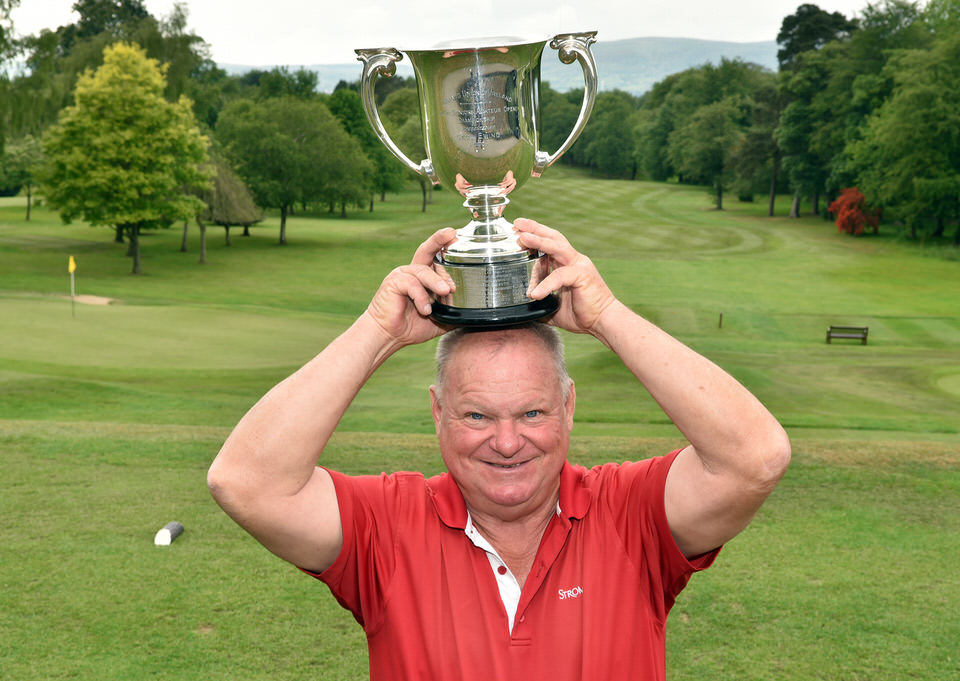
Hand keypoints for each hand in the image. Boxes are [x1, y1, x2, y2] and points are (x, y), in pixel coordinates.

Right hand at [364, 228, 457, 346]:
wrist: (389, 336)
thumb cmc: (413, 326)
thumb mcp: (441, 320)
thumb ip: (456, 313)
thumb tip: (478, 315)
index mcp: (425, 276)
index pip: (437, 256)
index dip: (446, 244)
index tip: (458, 235)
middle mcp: (414, 271)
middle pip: (427, 250)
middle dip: (439, 240)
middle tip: (451, 235)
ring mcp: (402, 275)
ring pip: (423, 271)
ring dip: (436, 280)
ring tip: (446, 291)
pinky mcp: (393, 283)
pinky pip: (411, 284)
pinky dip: (421, 297)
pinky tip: (426, 310)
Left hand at [515, 219, 616, 335]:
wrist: (603, 322)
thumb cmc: (581, 315)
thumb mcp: (553, 307)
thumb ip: (540, 302)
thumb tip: (523, 307)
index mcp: (567, 264)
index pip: (549, 244)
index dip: (533, 236)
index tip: (517, 231)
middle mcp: (574, 261)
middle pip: (553, 237)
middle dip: (534, 228)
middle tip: (517, 223)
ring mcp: (579, 266)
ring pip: (556, 247)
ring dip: (538, 240)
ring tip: (522, 238)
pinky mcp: (583, 275)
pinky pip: (560, 276)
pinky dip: (545, 284)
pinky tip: (534, 294)